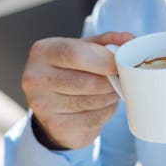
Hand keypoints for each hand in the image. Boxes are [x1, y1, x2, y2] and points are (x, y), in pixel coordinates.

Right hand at [22, 31, 134, 149]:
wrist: (54, 106)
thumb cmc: (73, 70)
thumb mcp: (87, 49)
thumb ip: (108, 41)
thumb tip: (129, 38)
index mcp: (43, 52)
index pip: (75, 54)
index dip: (103, 60)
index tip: (119, 64)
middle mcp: (35, 78)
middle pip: (87, 81)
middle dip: (111, 81)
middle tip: (120, 79)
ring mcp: (42, 105)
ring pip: (92, 101)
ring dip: (110, 96)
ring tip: (111, 90)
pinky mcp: (55, 126)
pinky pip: (94, 119)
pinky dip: (106, 112)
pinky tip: (101, 105)